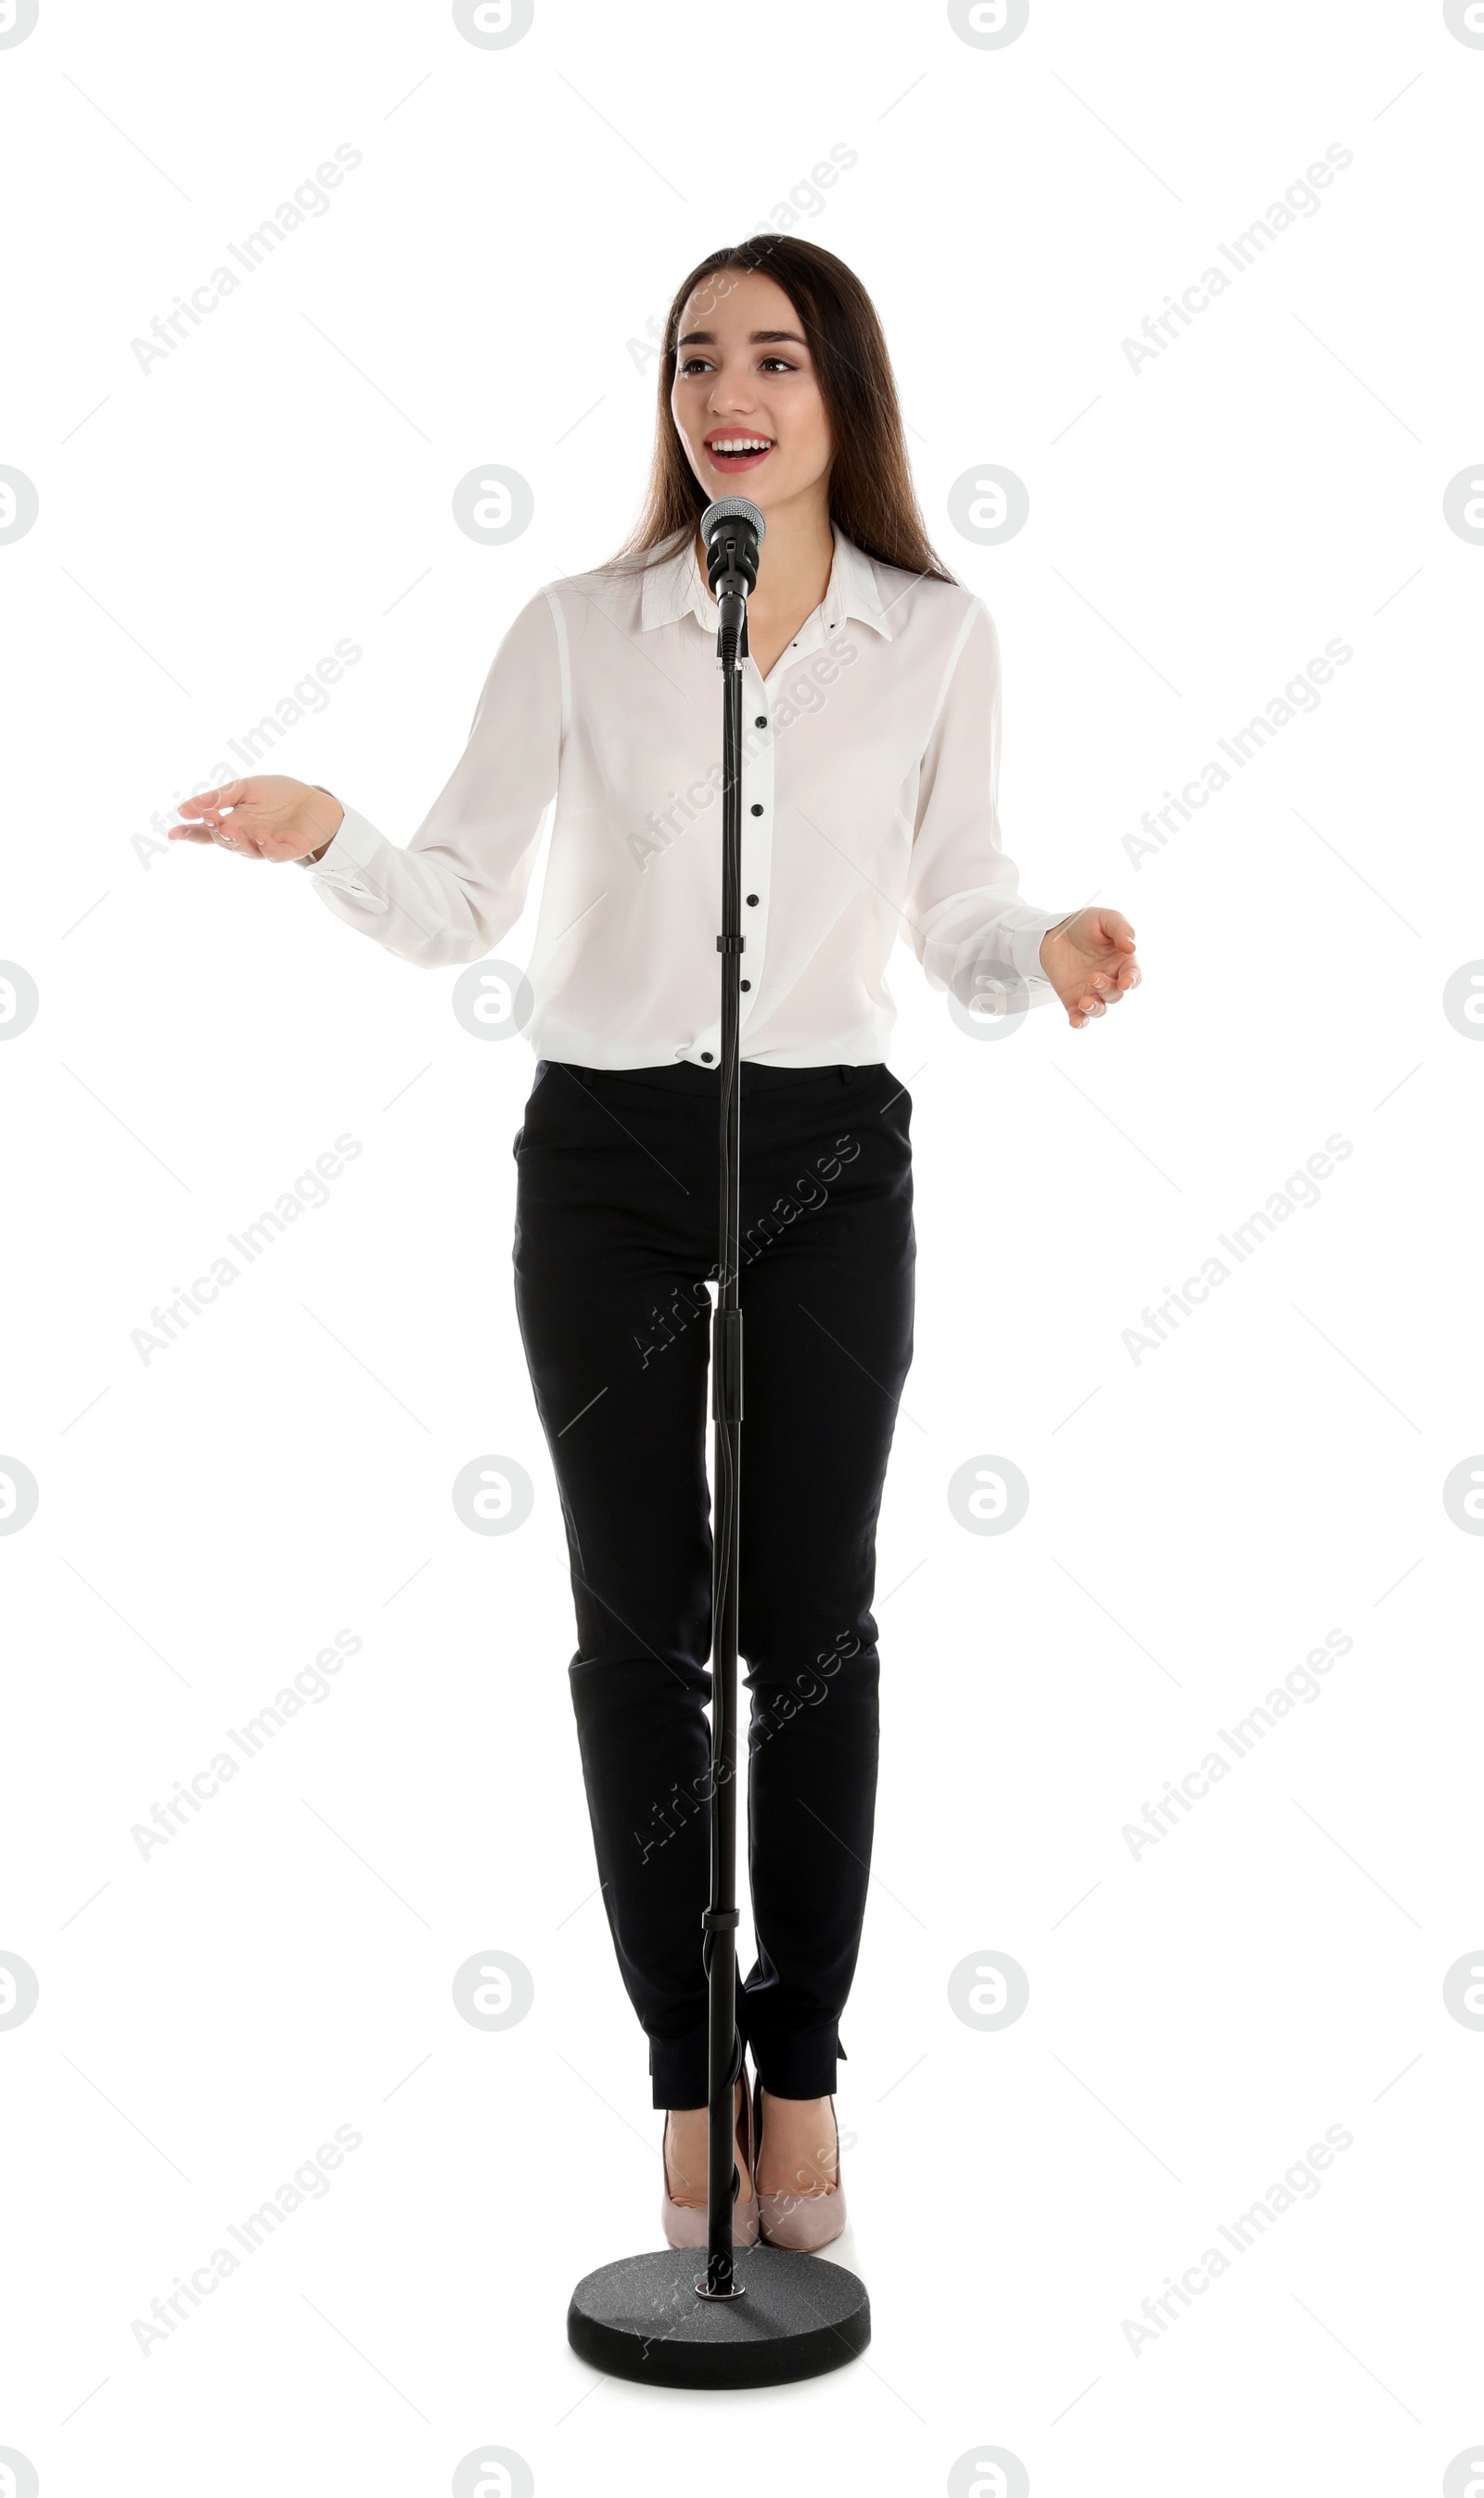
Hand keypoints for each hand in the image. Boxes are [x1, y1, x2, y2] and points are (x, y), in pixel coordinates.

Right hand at [169, 776, 343, 862]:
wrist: (313, 800)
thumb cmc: (277, 795)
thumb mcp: (244, 788)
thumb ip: (219, 797)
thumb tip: (185, 808)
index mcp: (232, 823)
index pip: (206, 831)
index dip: (190, 833)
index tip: (173, 832)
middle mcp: (245, 838)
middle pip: (223, 841)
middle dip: (214, 830)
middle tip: (209, 818)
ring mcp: (265, 846)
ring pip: (246, 850)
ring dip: (236, 840)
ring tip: (228, 827)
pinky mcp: (286, 851)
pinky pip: (273, 853)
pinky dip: (266, 847)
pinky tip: (260, 836)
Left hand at [1039, 908, 1140, 1027]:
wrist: (1053, 932)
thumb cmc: (1084, 924)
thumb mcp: (1104, 919)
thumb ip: (1121, 929)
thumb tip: (1132, 947)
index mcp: (1121, 961)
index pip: (1133, 975)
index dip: (1131, 980)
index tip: (1125, 982)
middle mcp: (1109, 979)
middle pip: (1116, 993)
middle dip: (1107, 989)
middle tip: (1093, 977)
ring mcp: (1091, 991)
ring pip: (1100, 1008)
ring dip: (1095, 1008)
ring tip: (1085, 1001)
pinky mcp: (1072, 999)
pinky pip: (1079, 1016)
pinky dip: (1079, 1022)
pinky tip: (1076, 1022)